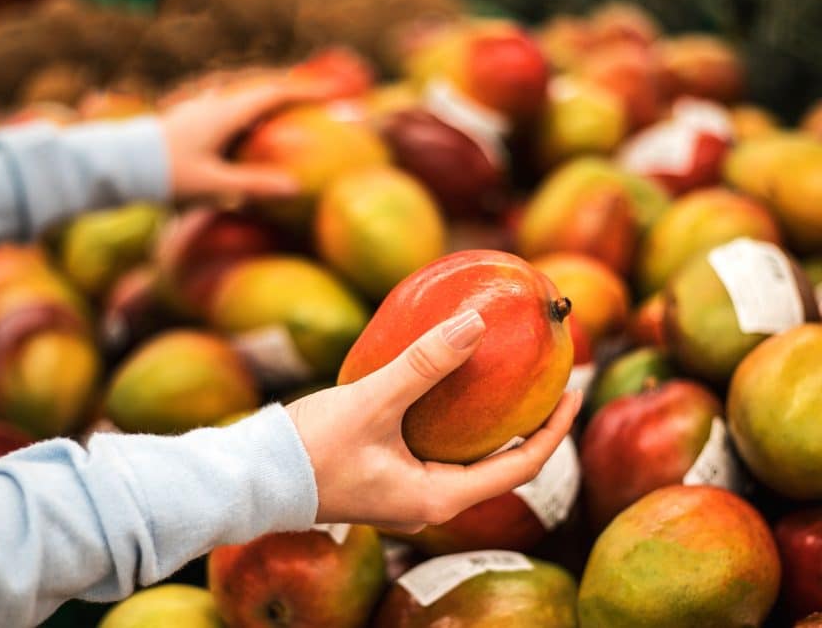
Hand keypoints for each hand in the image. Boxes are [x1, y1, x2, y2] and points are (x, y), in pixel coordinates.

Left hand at [159, 70, 333, 199]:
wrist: (119, 165)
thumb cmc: (166, 175)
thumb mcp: (213, 185)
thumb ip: (254, 185)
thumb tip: (295, 187)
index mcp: (225, 113)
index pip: (274, 93)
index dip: (305, 91)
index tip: (331, 92)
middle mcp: (214, 104)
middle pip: (261, 92)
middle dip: (290, 95)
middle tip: (316, 101)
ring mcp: (199, 109)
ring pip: (242, 101)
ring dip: (266, 106)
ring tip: (286, 118)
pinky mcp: (188, 121)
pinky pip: (227, 112)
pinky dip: (247, 118)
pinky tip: (246, 134)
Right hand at [285, 309, 582, 532]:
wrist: (251, 478)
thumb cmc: (309, 450)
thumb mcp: (372, 402)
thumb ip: (424, 364)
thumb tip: (477, 323)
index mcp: (436, 497)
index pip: (520, 467)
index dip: (554, 429)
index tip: (575, 389)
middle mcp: (426, 502)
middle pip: (498, 464)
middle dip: (526, 422)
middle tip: (544, 379)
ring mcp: (404, 493)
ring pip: (465, 456)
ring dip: (488, 421)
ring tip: (503, 377)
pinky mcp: (384, 478)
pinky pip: (435, 448)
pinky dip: (452, 419)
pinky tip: (446, 386)